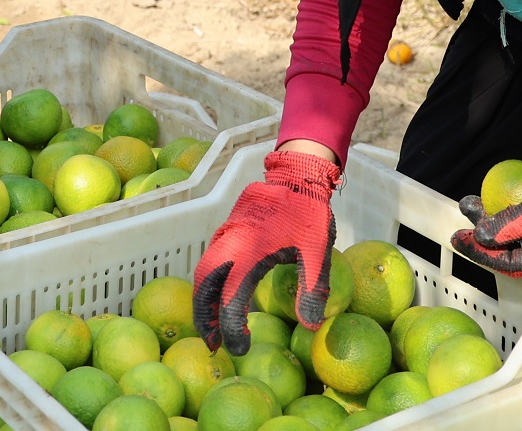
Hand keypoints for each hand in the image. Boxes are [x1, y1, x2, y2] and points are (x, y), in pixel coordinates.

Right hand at [193, 148, 340, 353]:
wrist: (298, 174)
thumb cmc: (309, 214)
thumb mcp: (318, 252)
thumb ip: (314, 288)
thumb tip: (310, 326)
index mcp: (252, 249)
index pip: (232, 297)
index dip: (231, 326)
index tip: (239, 347)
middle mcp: (231, 241)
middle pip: (204, 284)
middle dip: (203, 316)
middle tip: (211, 343)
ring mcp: (226, 233)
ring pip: (203, 271)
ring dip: (203, 300)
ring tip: (212, 327)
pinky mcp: (227, 228)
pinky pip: (211, 259)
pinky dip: (210, 283)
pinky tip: (221, 297)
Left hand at [451, 136, 521, 275]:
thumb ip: (511, 226)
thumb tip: (481, 237)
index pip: (512, 264)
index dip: (483, 254)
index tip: (460, 240)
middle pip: (511, 248)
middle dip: (484, 237)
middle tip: (459, 227)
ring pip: (515, 230)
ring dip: (492, 219)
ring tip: (469, 204)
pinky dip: (506, 209)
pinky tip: (489, 198)